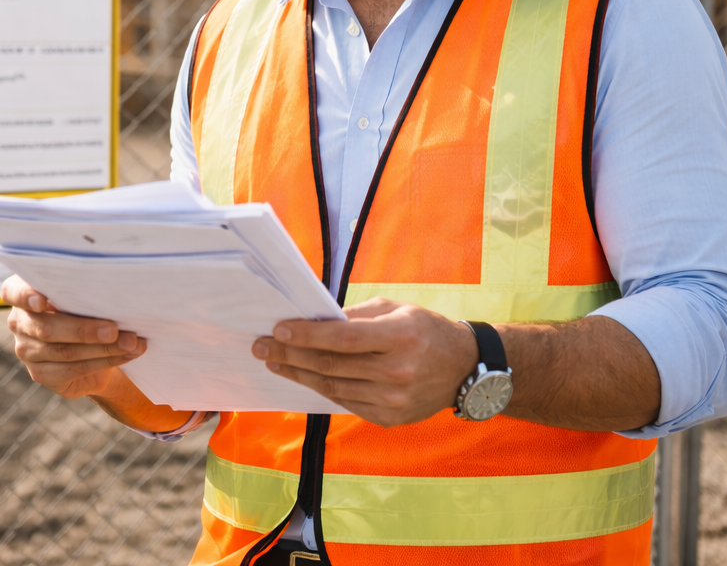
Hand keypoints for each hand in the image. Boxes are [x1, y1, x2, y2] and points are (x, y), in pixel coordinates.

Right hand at [2, 274, 145, 399]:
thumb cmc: (88, 304)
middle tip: (114, 329)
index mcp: (23, 292)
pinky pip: (74, 369)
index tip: (44, 300)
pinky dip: (105, 361)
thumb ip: (85, 290)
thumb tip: (115, 289)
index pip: (12, 292)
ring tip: (132, 342)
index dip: (25, 296)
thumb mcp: (84, 292)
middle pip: (47, 328)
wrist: (93, 342)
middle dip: (85, 329)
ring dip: (104, 348)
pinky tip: (126, 354)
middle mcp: (19, 321)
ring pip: (65, 352)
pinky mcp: (41, 374)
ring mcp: (27, 350)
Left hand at [252, 297, 477, 426]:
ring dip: (299, 373)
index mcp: (400, 336)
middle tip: (261, 346)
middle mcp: (397, 372)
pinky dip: (321, 389)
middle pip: (331, 365)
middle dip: (291, 354)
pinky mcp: (390, 418)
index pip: (342, 337)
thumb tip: (313, 320)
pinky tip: (303, 376)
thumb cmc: (424, 329)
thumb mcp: (394, 309)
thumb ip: (354, 316)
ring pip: (333, 387)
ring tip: (274, 360)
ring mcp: (393, 400)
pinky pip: (346, 402)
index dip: (306, 334)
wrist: (464, 368)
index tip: (278, 328)